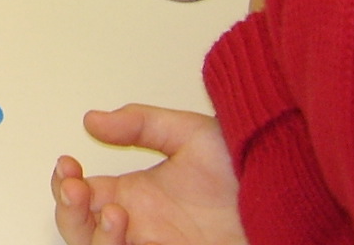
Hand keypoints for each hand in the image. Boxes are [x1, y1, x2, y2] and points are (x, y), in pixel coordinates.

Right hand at [53, 105, 245, 244]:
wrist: (289, 197)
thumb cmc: (248, 170)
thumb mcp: (189, 133)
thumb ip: (141, 123)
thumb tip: (92, 120)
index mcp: (134, 193)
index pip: (81, 194)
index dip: (64, 181)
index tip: (69, 164)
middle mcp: (139, 224)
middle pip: (79, 228)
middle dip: (68, 209)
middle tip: (76, 187)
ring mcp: (155, 244)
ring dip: (91, 234)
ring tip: (114, 211)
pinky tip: (125, 227)